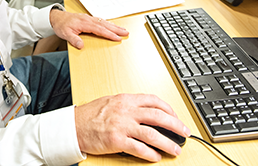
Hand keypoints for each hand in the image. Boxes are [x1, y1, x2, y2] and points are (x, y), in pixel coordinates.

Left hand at [49, 9, 127, 48]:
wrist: (56, 17)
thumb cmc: (61, 25)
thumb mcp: (65, 34)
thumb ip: (73, 39)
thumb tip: (81, 45)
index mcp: (84, 23)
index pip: (100, 30)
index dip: (109, 34)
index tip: (117, 38)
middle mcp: (88, 20)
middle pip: (105, 25)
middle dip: (116, 29)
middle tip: (126, 33)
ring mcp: (89, 18)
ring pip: (104, 22)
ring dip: (114, 26)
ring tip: (123, 30)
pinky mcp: (88, 18)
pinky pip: (101, 20)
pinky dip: (108, 23)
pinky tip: (111, 25)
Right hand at [75, 94, 190, 161]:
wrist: (73, 126)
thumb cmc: (90, 115)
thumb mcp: (111, 102)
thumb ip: (130, 105)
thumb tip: (148, 111)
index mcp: (126, 99)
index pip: (154, 101)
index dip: (169, 109)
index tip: (176, 117)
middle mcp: (126, 111)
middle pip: (158, 116)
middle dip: (175, 125)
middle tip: (185, 132)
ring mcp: (122, 126)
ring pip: (152, 134)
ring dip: (167, 143)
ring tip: (175, 149)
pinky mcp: (117, 141)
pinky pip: (139, 148)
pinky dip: (150, 153)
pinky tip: (156, 157)